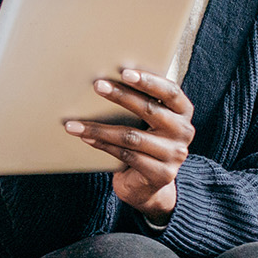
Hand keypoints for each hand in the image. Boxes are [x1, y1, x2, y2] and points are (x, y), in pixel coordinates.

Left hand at [65, 69, 194, 224]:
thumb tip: (105, 81)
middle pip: (150, 110)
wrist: (147, 185)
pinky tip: (85, 137)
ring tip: (74, 122)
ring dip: (100, 127)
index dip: (149, 81)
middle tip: (97, 85)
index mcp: (183, 112)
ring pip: (132, 136)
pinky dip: (102, 145)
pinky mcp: (162, 174)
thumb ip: (140, 103)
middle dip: (121, 96)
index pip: (170, 92)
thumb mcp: (146, 121)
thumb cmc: (142, 142)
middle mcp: (183, 132)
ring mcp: (175, 155)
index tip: (125, 72)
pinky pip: (126, 155)